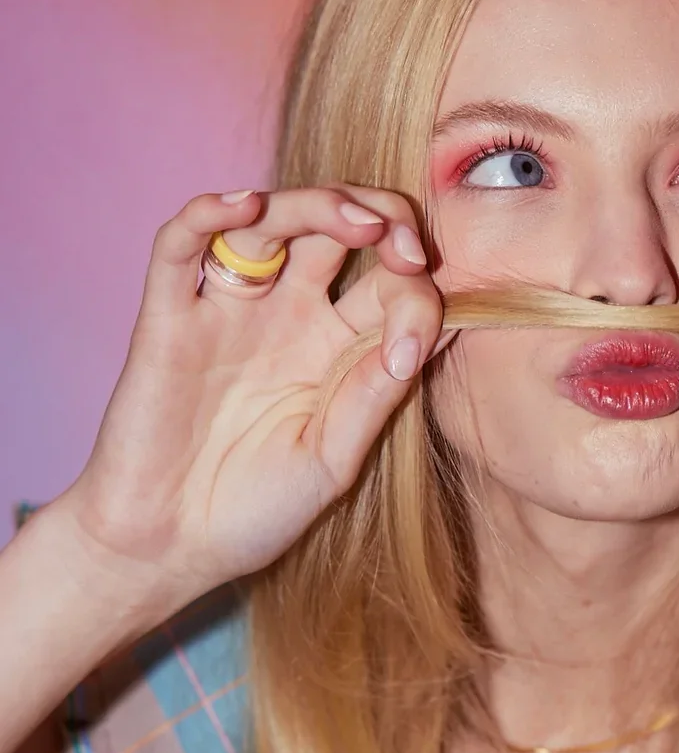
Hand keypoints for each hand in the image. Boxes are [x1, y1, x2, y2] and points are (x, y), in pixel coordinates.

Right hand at [57, 185, 447, 623]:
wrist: (168, 547)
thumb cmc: (254, 510)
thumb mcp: (333, 460)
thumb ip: (375, 393)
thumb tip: (437, 327)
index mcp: (337, 349)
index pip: (388, 288)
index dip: (415, 294)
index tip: (417, 340)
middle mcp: (287, 316)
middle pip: (338, 231)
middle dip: (382, 222)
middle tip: (405, 249)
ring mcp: (229, 310)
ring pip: (271, 222)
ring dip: (316, 204)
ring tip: (357, 222)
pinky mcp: (169, 317)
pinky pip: (181, 245)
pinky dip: (208, 213)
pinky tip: (245, 205)